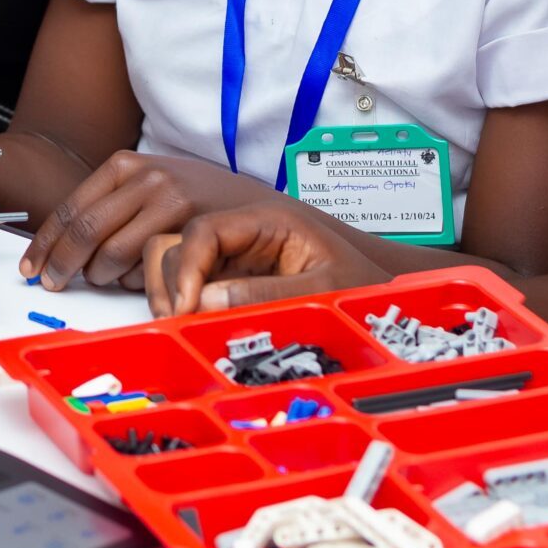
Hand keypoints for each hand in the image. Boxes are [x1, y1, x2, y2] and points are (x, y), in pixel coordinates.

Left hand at [19, 152, 277, 291]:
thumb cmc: (193, 199)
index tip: (31, 267)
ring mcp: (171, 200)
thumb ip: (109, 206)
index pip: (70, 208)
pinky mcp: (192, 226)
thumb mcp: (147, 186)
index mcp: (125, 165)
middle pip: (85, 230)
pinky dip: (134, 280)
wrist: (250, 202)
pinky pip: (146, 266)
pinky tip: (141, 279)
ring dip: (101, 276)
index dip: (45, 243)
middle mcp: (146, 178)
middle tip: (54, 284)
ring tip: (106, 280)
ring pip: (112, 253)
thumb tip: (58, 244)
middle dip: (63, 264)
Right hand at [141, 198, 390, 315]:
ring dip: (167, 292)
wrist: (380, 295)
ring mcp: (233, 255)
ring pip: (174, 260)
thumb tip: (204, 303)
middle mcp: (243, 233)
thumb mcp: (320, 292)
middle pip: (178, 241)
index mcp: (268, 221)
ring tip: (180, 325)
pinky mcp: (229, 277)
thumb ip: (263, 295)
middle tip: (178, 322)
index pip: (205, 231)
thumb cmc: (360, 286)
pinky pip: (189, 284)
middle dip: (170, 281)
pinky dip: (179, 303)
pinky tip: (188, 324)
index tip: (185, 308)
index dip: (186, 268)